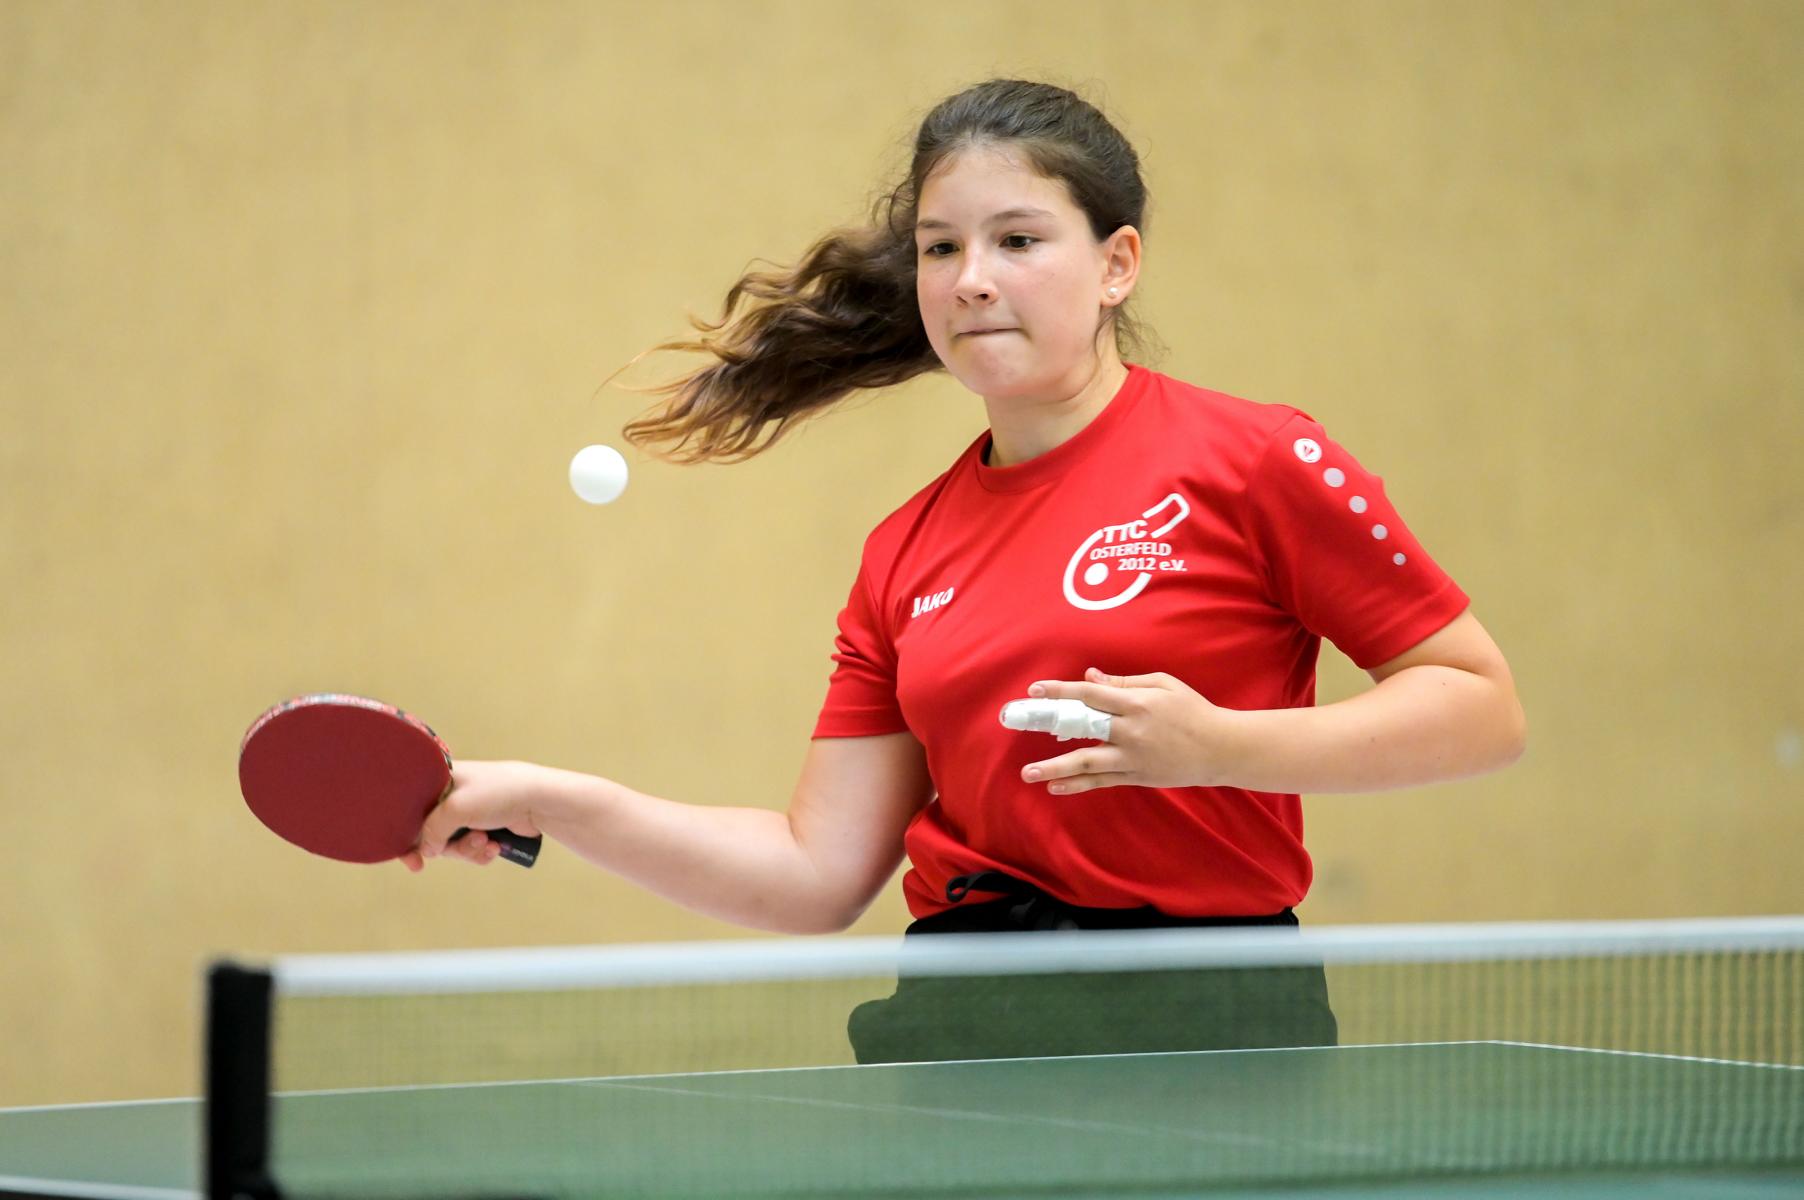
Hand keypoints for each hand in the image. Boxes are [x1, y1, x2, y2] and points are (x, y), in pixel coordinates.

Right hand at [400, 760, 547, 871]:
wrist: (539, 800)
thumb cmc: (497, 793)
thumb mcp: (455, 808)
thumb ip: (432, 830)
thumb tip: (425, 851)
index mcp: (440, 781)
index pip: (413, 811)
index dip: (409, 838)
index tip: (413, 861)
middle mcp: (452, 796)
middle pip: (433, 834)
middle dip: (451, 846)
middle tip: (470, 844)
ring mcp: (470, 812)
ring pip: (454, 845)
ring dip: (470, 849)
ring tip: (487, 841)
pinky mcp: (486, 826)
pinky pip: (472, 848)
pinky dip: (482, 851)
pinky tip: (496, 846)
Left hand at [1017, 668, 1245, 794]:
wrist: (1221, 749)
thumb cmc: (1192, 710)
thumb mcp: (1163, 685)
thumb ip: (1125, 682)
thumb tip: (1091, 677)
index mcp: (1137, 703)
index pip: (1091, 694)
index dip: (1062, 691)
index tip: (1036, 690)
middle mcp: (1130, 731)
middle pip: (1082, 727)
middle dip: (1048, 723)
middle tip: (1018, 723)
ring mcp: (1132, 757)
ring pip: (1087, 762)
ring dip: (1055, 767)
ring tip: (1028, 773)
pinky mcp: (1136, 776)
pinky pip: (1101, 782)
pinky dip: (1078, 785)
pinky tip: (1056, 787)